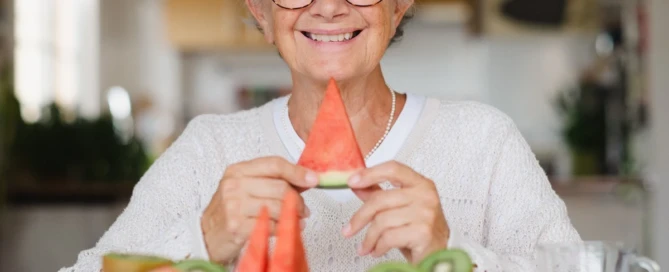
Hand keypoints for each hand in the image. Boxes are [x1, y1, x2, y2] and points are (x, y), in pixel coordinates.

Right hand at [201, 156, 318, 263]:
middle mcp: (234, 185)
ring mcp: (234, 205)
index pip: (274, 164)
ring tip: (298, 219)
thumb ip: (272, 180)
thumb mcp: (247, 187)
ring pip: (278, 206)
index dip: (297, 171)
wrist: (207, 235)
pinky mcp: (237, 226)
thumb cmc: (232, 210)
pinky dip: (284, 228)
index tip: (313, 179)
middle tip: (303, 208)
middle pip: (280, 186)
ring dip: (294, 215)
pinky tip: (288, 228)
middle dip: (297, 199)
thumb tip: (306, 178)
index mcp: (238, 170)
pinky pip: (271, 225)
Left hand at [343, 161, 449, 262]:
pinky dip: (378, 246)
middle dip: (360, 217)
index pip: (392, 169)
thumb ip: (380, 194)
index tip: (352, 181)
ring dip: (369, 238)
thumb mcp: (399, 209)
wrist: (438, 254)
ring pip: (382, 220)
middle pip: (381, 199)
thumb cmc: (420, 231)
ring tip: (366, 246)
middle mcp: (425, 195)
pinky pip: (389, 237)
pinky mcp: (423, 232)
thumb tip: (357, 185)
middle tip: (349, 229)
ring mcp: (426, 213)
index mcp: (421, 184)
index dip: (370, 173)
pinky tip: (378, 250)